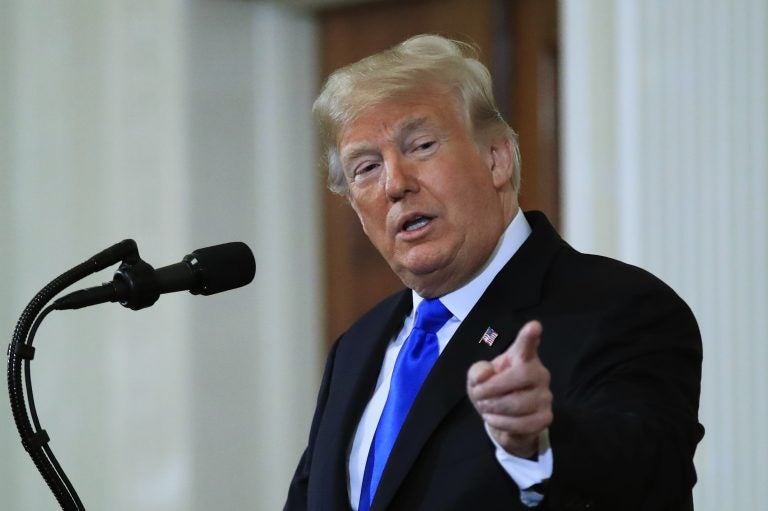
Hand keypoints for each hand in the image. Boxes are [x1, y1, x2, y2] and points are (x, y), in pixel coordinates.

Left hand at [466, 320, 552, 458]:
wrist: (502, 419)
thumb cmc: (492, 390)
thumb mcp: (478, 379)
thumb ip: (477, 372)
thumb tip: (483, 376)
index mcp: (522, 357)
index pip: (527, 345)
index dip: (530, 336)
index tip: (534, 326)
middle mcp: (538, 373)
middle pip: (521, 375)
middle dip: (493, 387)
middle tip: (478, 394)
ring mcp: (545, 395)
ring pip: (519, 403)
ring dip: (495, 408)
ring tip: (485, 407)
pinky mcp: (545, 417)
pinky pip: (523, 423)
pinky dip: (502, 423)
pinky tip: (493, 419)